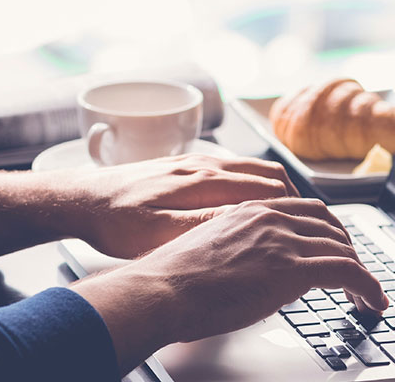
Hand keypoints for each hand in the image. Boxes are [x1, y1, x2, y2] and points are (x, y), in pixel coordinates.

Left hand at [63, 154, 300, 258]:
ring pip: (253, 169)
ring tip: (294, 215)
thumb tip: (250, 221)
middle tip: (315, 227)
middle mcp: (204, 165)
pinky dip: (256, 184)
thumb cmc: (114, 222)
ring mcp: (195, 163)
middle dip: (297, 200)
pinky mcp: (184, 166)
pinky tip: (254, 202)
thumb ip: (205, 225)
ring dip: (279, 190)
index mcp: (203, 182)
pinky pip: (234, 169)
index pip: (269, 190)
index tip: (315, 232)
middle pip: (269, 176)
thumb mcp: (159, 232)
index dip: (297, 212)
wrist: (79, 199)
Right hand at [71, 198, 389, 372]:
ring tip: (367, 297)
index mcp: (250, 210)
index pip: (306, 212)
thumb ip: (237, 251)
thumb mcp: (209, 251)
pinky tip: (372, 302)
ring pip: (344, 248)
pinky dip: (368, 287)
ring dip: (361, 274)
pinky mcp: (293, 268)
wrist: (161, 290)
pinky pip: (348, 272)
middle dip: (348, 251)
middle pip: (331, 226)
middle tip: (356, 276)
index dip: (329, 233)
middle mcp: (271, 218)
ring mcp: (283, 240)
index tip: (336, 251)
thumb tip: (248, 273)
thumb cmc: (172, 280)